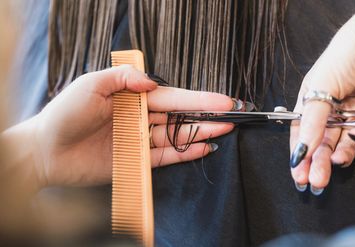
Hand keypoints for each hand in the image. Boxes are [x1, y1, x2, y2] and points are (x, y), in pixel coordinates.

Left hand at [31, 65, 233, 187]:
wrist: (46, 150)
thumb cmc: (65, 113)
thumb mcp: (92, 84)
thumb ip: (125, 79)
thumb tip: (154, 82)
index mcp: (133, 98)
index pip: (172, 96)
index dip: (198, 98)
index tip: (222, 100)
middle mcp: (140, 118)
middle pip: (180, 116)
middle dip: (207, 115)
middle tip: (233, 115)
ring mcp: (140, 140)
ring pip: (177, 136)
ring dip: (201, 133)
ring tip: (225, 129)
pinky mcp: (136, 161)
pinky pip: (166, 156)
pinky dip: (185, 153)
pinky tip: (203, 147)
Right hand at [290, 3, 354, 193]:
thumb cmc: (345, 56)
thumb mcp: (321, 86)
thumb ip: (311, 119)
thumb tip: (301, 148)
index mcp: (309, 101)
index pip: (299, 132)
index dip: (297, 152)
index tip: (296, 171)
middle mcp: (327, 112)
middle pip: (317, 142)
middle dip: (312, 163)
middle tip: (310, 181)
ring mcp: (348, 116)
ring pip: (335, 145)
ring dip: (328, 162)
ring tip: (322, 177)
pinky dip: (349, 150)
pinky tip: (341, 158)